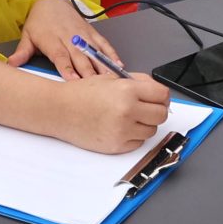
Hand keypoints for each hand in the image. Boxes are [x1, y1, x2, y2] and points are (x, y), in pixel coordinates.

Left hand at [6, 0, 120, 78]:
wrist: (51, 2)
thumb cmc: (39, 22)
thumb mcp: (27, 36)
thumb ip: (22, 52)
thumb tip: (10, 64)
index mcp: (52, 40)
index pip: (60, 56)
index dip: (67, 68)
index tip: (73, 80)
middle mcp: (68, 37)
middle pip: (80, 57)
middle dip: (88, 72)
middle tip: (95, 86)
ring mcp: (82, 34)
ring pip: (94, 51)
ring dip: (102, 65)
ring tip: (111, 79)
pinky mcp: (91, 32)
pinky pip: (103, 44)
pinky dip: (111, 54)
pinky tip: (118, 64)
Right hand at [55, 73, 172, 152]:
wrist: (60, 110)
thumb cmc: (82, 93)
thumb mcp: (111, 78)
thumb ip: (137, 83)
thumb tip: (159, 92)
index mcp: (127, 90)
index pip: (162, 95)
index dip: (162, 97)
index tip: (158, 99)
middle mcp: (127, 111)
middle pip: (161, 115)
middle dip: (156, 111)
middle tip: (146, 108)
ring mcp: (123, 130)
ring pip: (151, 130)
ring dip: (145, 124)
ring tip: (128, 117)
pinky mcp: (117, 145)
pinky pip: (138, 143)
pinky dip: (133, 136)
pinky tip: (119, 127)